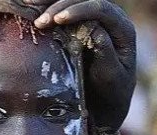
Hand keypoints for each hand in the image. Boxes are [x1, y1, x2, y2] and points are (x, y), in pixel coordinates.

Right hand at [25, 0, 136, 133]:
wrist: (105, 102)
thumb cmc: (111, 93)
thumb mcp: (111, 78)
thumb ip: (106, 55)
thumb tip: (97, 31)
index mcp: (123, 29)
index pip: (102, 9)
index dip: (78, 11)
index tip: (58, 20)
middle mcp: (111, 18)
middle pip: (84, 0)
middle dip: (60, 7)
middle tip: (40, 22)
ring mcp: (95, 18)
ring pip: (73, 1)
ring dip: (51, 5)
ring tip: (34, 16)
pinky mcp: (80, 22)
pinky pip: (64, 9)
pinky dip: (48, 8)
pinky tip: (33, 13)